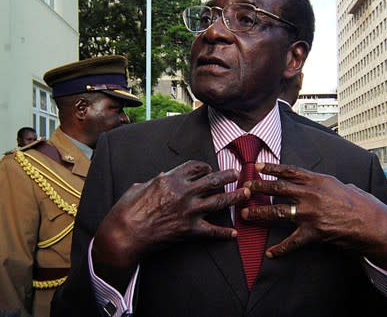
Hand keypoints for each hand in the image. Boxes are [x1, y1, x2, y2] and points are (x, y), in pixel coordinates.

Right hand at [92, 160, 248, 289]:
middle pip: (213, 180)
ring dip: (235, 197)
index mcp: (171, 179)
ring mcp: (189, 211)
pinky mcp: (189, 230)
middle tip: (237, 173)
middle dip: (227, 175)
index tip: (209, 169)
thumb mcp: (139, 186)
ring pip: (219, 201)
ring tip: (246, 193)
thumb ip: (155, 180)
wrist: (124, 234)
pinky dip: (224, 233)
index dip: (205, 166)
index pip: (195, 167)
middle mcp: (184, 192)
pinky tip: (234, 233)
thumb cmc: (127, 209)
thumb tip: (162, 177)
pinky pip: (212, 231)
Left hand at [241, 163, 386, 273]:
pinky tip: (270, 253)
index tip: (257, 166)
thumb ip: (323, 183)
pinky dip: (280, 249)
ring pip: (277, 212)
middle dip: (258, 187)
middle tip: (244, 187)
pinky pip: (292, 242)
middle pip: (278, 188)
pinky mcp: (314, 233)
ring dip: (259, 213)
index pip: (289, 171)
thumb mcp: (341, 184)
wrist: (375, 224)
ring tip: (245, 214)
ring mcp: (310, 213)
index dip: (271, 168)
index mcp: (318, 180)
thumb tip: (314, 181)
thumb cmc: (361, 202)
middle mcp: (311, 194)